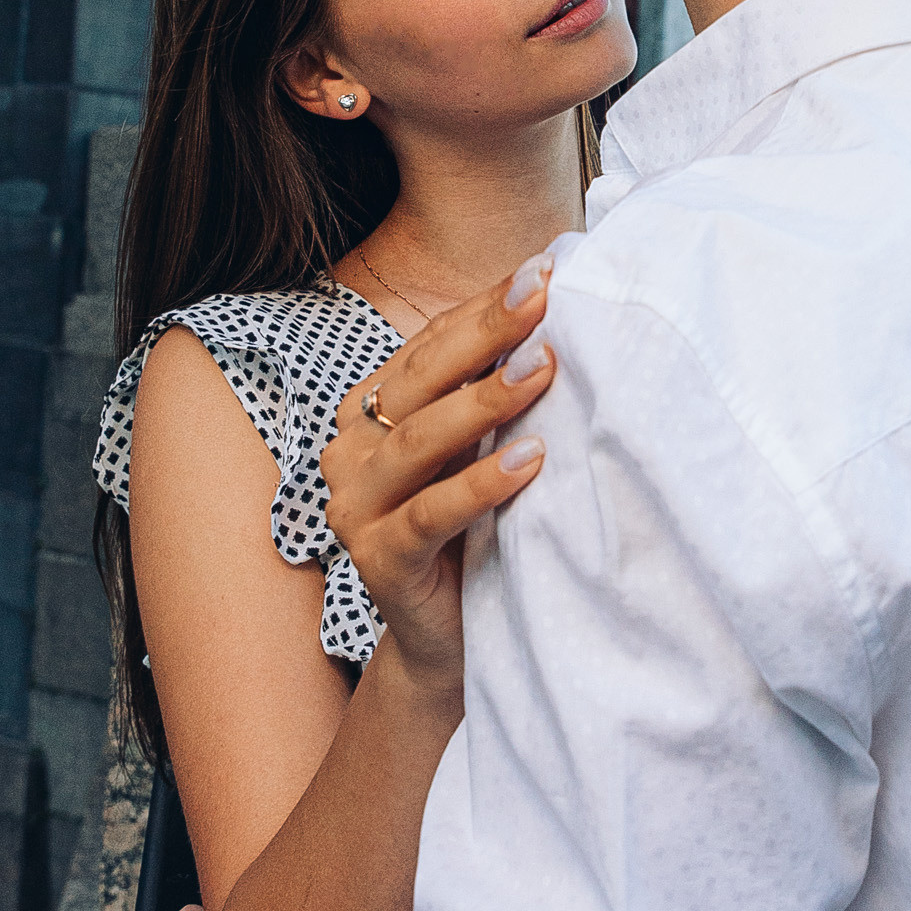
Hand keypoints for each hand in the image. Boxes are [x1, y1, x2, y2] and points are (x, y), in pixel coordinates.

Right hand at [322, 260, 557, 686]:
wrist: (451, 641)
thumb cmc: (476, 530)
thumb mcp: (481, 450)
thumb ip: (495, 390)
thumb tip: (559, 305)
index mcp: (371, 412)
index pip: (430, 346)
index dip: (484, 308)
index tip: (544, 269)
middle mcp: (351, 452)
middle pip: (421, 381)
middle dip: (487, 334)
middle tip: (544, 295)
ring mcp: (356, 508)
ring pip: (419, 442)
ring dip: (484, 402)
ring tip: (544, 368)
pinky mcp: (378, 563)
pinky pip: (429, 516)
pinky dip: (479, 486)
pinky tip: (531, 462)